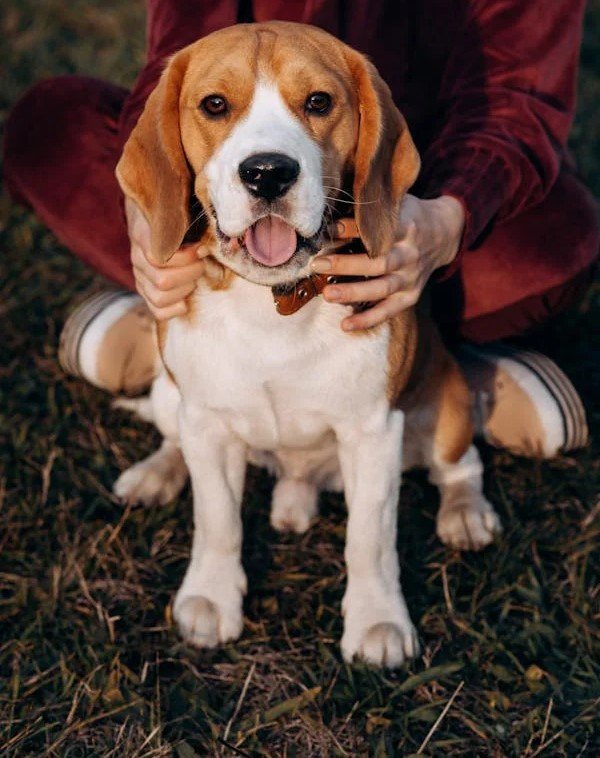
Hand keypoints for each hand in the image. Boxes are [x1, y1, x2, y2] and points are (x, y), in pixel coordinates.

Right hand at [126, 198, 209, 319]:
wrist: (150, 214)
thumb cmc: (172, 211)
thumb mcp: (178, 208)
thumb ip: (191, 219)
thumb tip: (214, 242)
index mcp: (142, 235)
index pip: (158, 258)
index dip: (186, 258)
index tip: (201, 249)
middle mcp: (137, 258)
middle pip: (163, 281)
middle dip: (191, 273)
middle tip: (201, 263)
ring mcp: (139, 276)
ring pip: (160, 297)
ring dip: (185, 289)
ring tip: (194, 277)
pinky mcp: (145, 290)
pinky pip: (157, 310)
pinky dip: (175, 308)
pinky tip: (186, 297)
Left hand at [311, 194, 464, 330]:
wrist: (444, 234)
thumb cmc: (408, 217)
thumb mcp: (395, 206)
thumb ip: (369, 214)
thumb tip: (330, 224)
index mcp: (407, 227)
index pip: (380, 230)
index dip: (354, 229)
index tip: (329, 230)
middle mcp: (411, 254)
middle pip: (378, 262)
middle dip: (346, 264)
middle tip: (317, 264)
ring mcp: (411, 278)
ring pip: (381, 288)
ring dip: (353, 293)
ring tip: (327, 294)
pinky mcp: (411, 296)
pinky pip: (388, 311)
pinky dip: (367, 319)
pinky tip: (345, 324)